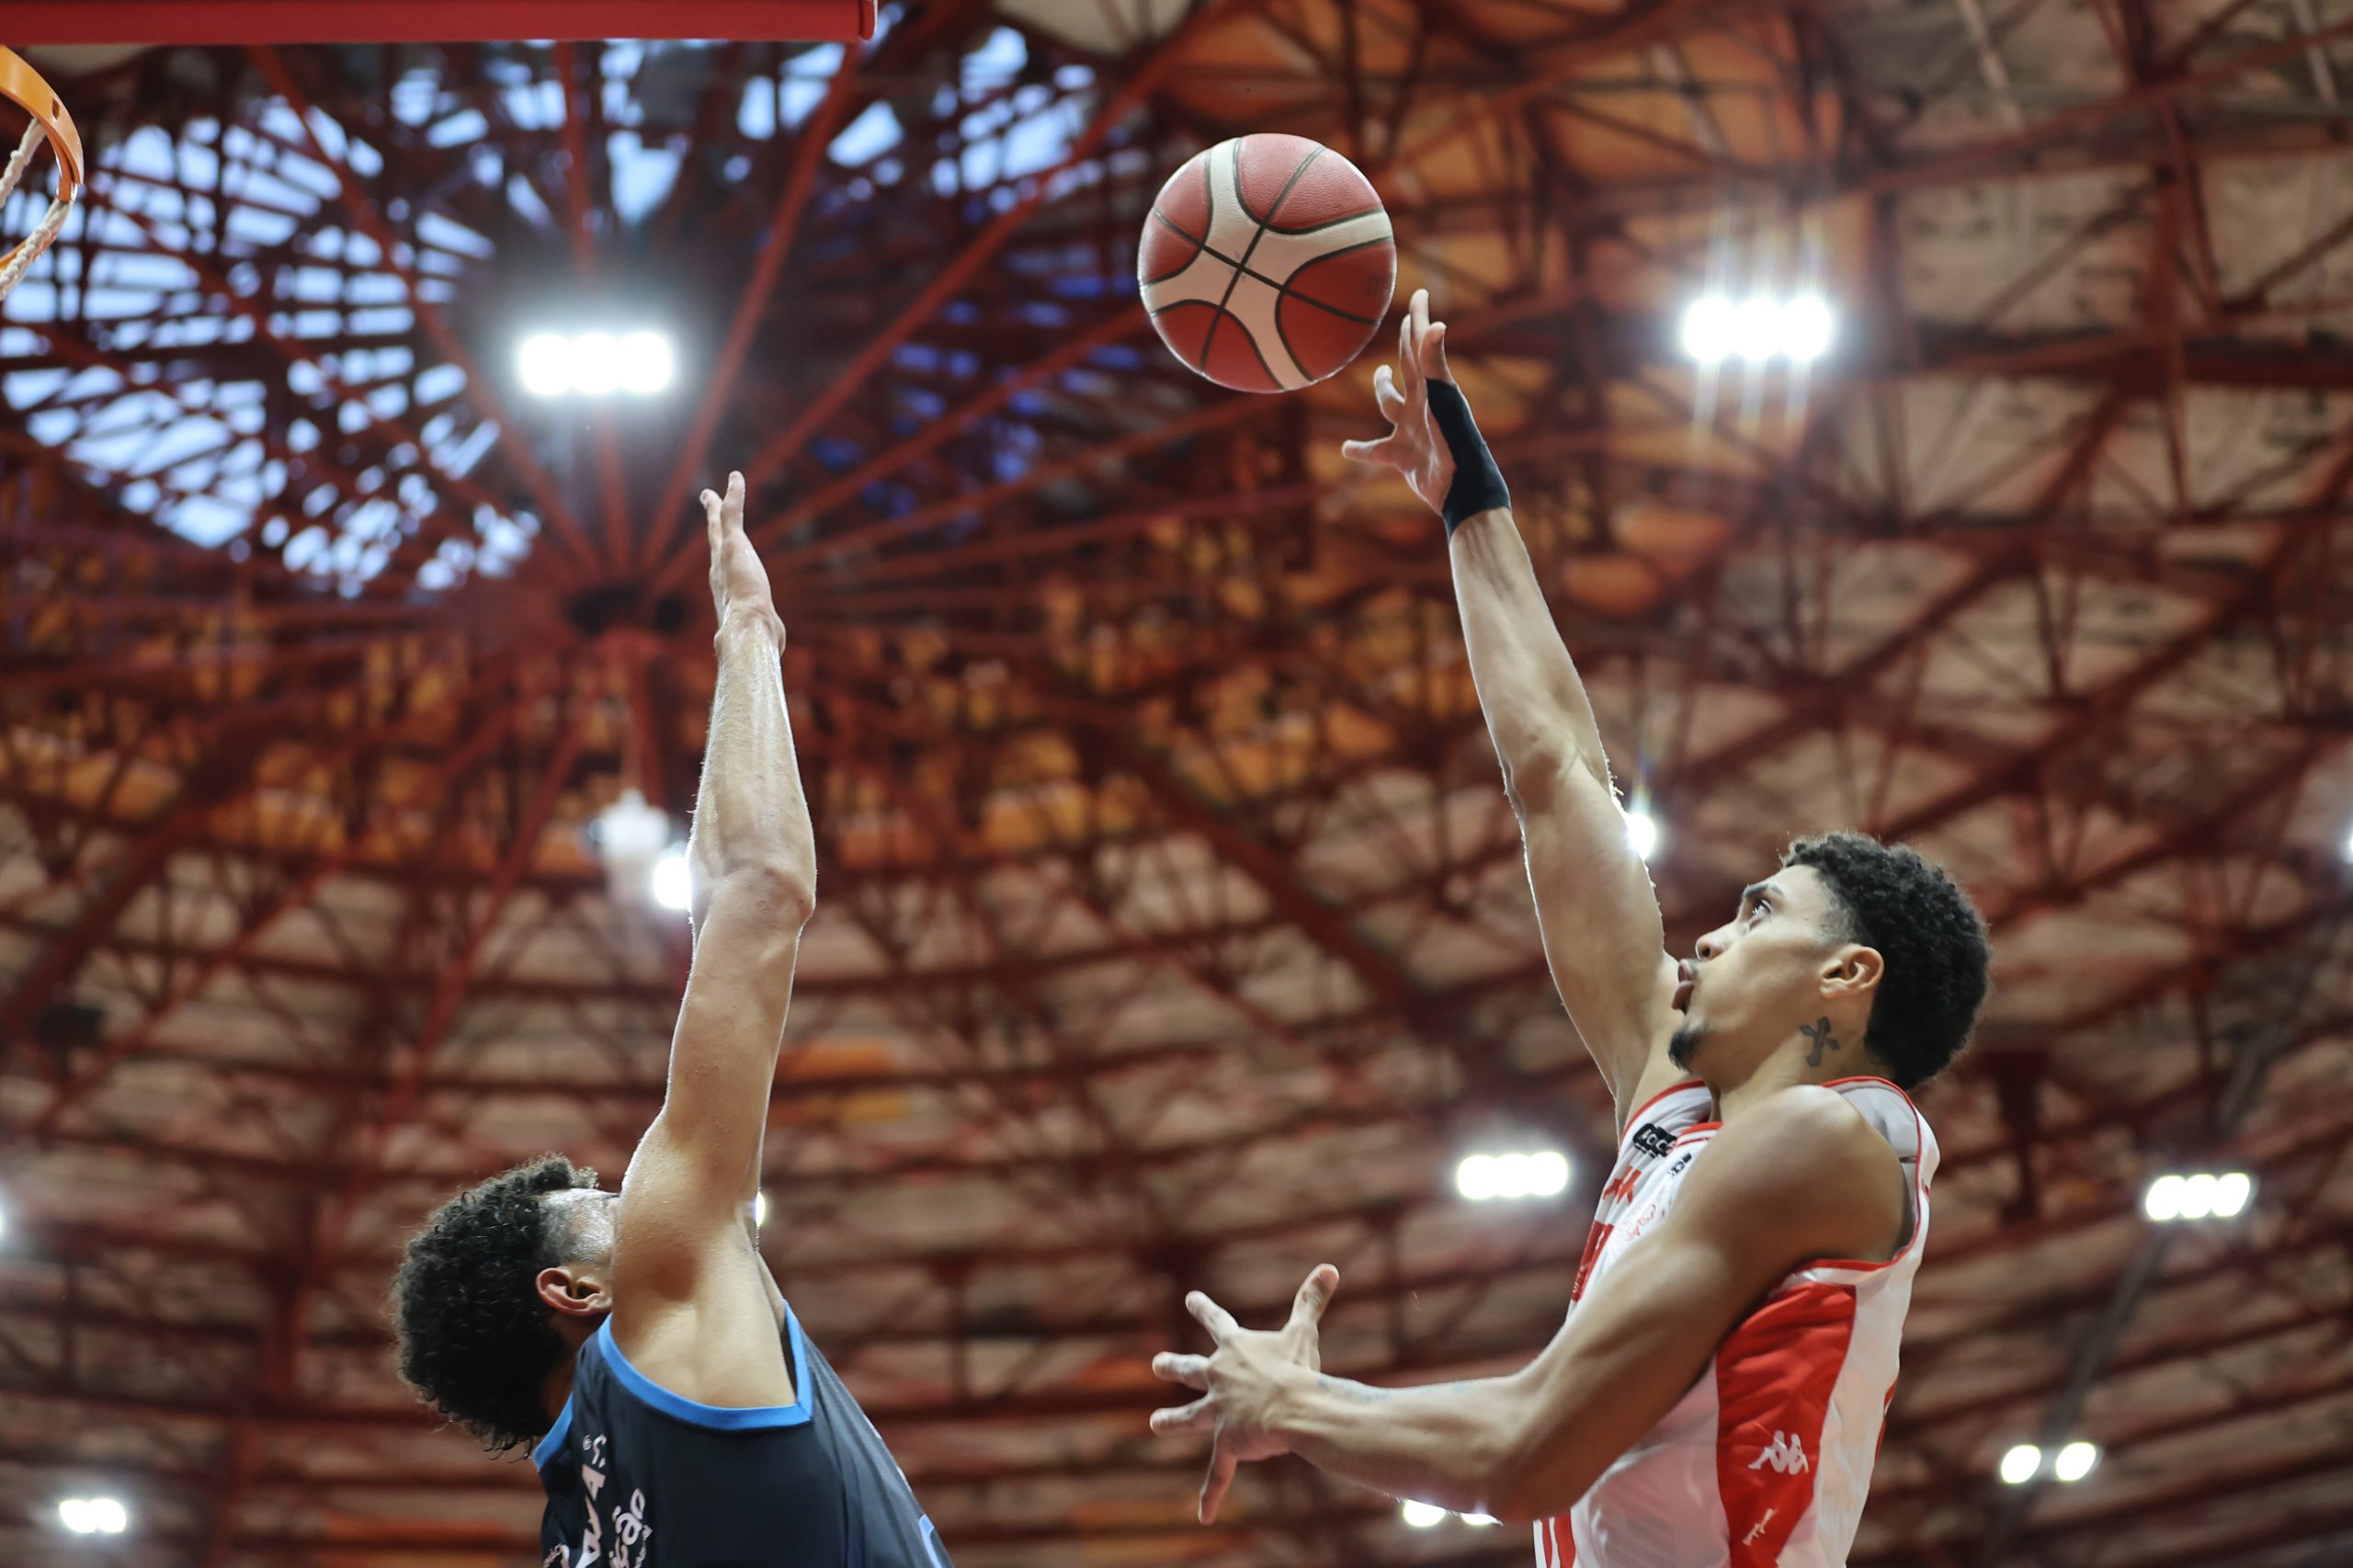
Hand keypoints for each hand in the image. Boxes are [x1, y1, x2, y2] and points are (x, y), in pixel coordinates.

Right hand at [702, 471, 783, 642]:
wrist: (747, 630)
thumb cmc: (755, 639)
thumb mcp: (763, 636)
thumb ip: (766, 637)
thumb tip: (772, 655)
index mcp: (725, 589)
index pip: (721, 566)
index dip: (720, 553)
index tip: (719, 543)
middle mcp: (719, 570)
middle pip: (713, 538)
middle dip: (712, 520)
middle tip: (707, 502)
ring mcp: (723, 555)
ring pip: (719, 522)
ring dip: (719, 503)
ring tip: (714, 489)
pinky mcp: (733, 543)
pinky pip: (733, 512)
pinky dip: (734, 494)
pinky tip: (736, 477)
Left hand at [1149, 1265, 1338, 1524]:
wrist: (1295, 1409)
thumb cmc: (1299, 1368)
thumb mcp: (1303, 1331)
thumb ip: (1311, 1299)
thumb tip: (1330, 1266)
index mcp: (1235, 1350)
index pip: (1216, 1321)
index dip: (1202, 1308)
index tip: (1190, 1297)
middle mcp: (1219, 1378)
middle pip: (1189, 1370)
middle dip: (1172, 1365)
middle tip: (1157, 1363)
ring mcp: (1220, 1412)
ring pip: (1189, 1417)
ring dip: (1171, 1422)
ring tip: (1154, 1425)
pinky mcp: (1228, 1443)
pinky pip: (1218, 1473)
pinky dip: (1212, 1494)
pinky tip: (1204, 1515)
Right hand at [1341, 287, 1454, 516]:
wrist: (1460, 486)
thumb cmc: (1455, 440)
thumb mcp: (1442, 398)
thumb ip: (1435, 362)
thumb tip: (1434, 324)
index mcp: (1433, 387)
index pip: (1422, 345)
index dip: (1419, 319)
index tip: (1420, 294)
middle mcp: (1422, 405)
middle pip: (1410, 367)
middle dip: (1406, 343)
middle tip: (1405, 322)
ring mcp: (1410, 430)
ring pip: (1390, 404)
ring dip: (1383, 389)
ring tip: (1379, 374)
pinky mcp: (1401, 456)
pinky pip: (1374, 450)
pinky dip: (1359, 450)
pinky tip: (1346, 450)